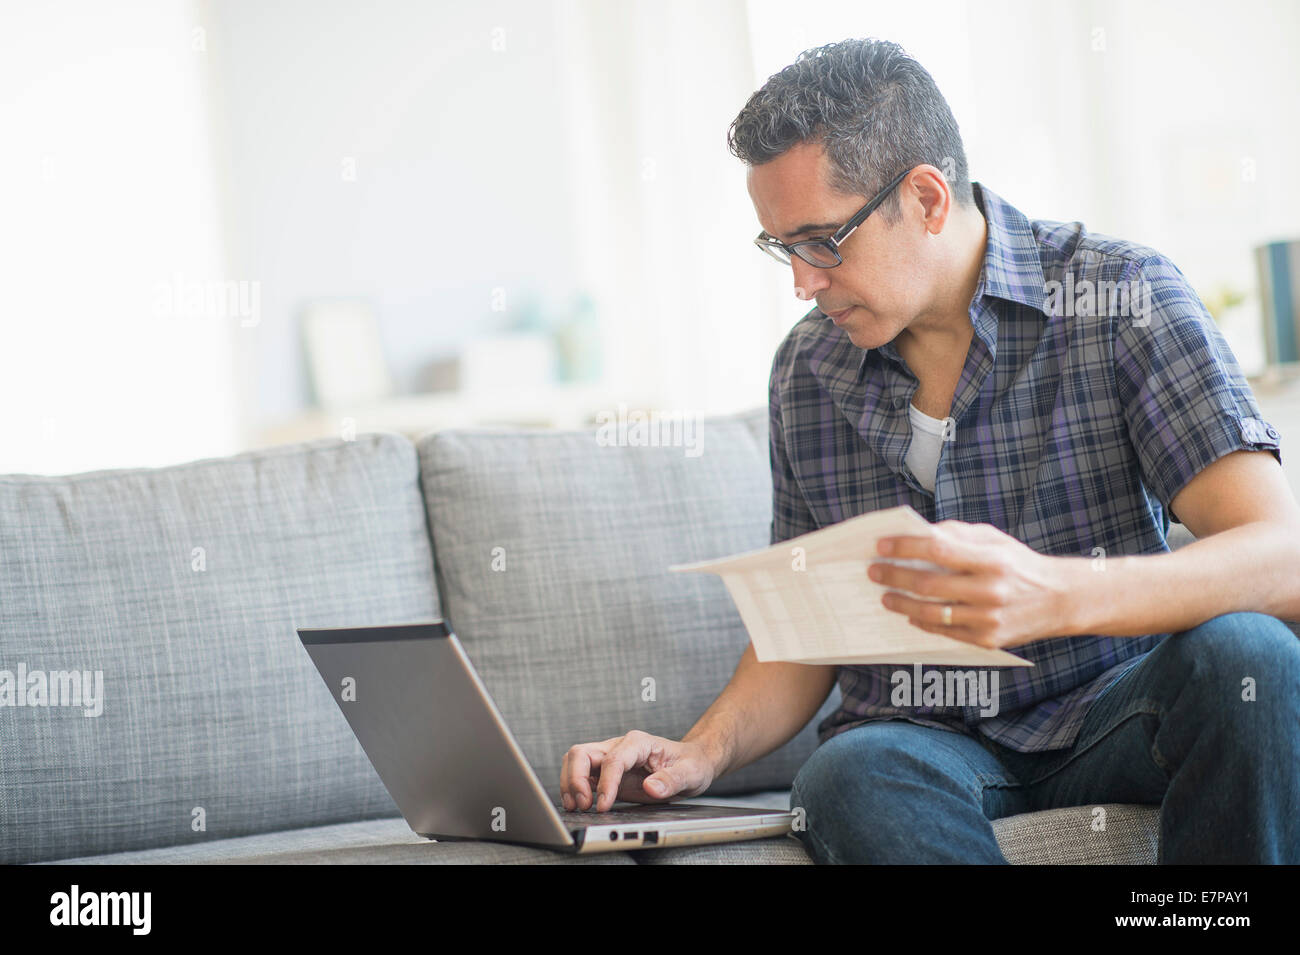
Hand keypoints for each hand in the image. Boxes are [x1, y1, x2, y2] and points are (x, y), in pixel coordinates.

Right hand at [559, 730, 716, 811]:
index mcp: (638, 743)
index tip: (604, 805)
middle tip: (582, 805)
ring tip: (576, 806)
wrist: (693, 762)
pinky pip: (582, 775)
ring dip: (570, 783)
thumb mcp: (691, 773)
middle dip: (575, 779)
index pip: (612, 759)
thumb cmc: (691, 763)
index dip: (605, 783)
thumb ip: (672, 779)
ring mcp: (610, 758)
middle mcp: (620, 747)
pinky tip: (579, 805)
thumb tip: (651, 787)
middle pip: (582, 753)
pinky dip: (574, 789)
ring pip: (576, 761)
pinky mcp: (607, 772)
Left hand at [869, 519, 1071, 649]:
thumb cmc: (1019, 564)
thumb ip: (957, 534)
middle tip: (874, 571)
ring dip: (901, 604)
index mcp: (991, 559)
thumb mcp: (994, 539)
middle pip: (928, 584)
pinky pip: (945, 632)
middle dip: (894, 576)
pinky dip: (922, 623)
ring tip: (885, 596)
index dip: (905, 547)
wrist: (1060, 600)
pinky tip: (909, 614)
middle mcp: (990, 590)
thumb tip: (916, 533)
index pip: (937, 549)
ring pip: (930, 613)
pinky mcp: (988, 640)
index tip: (881, 545)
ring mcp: (989, 618)